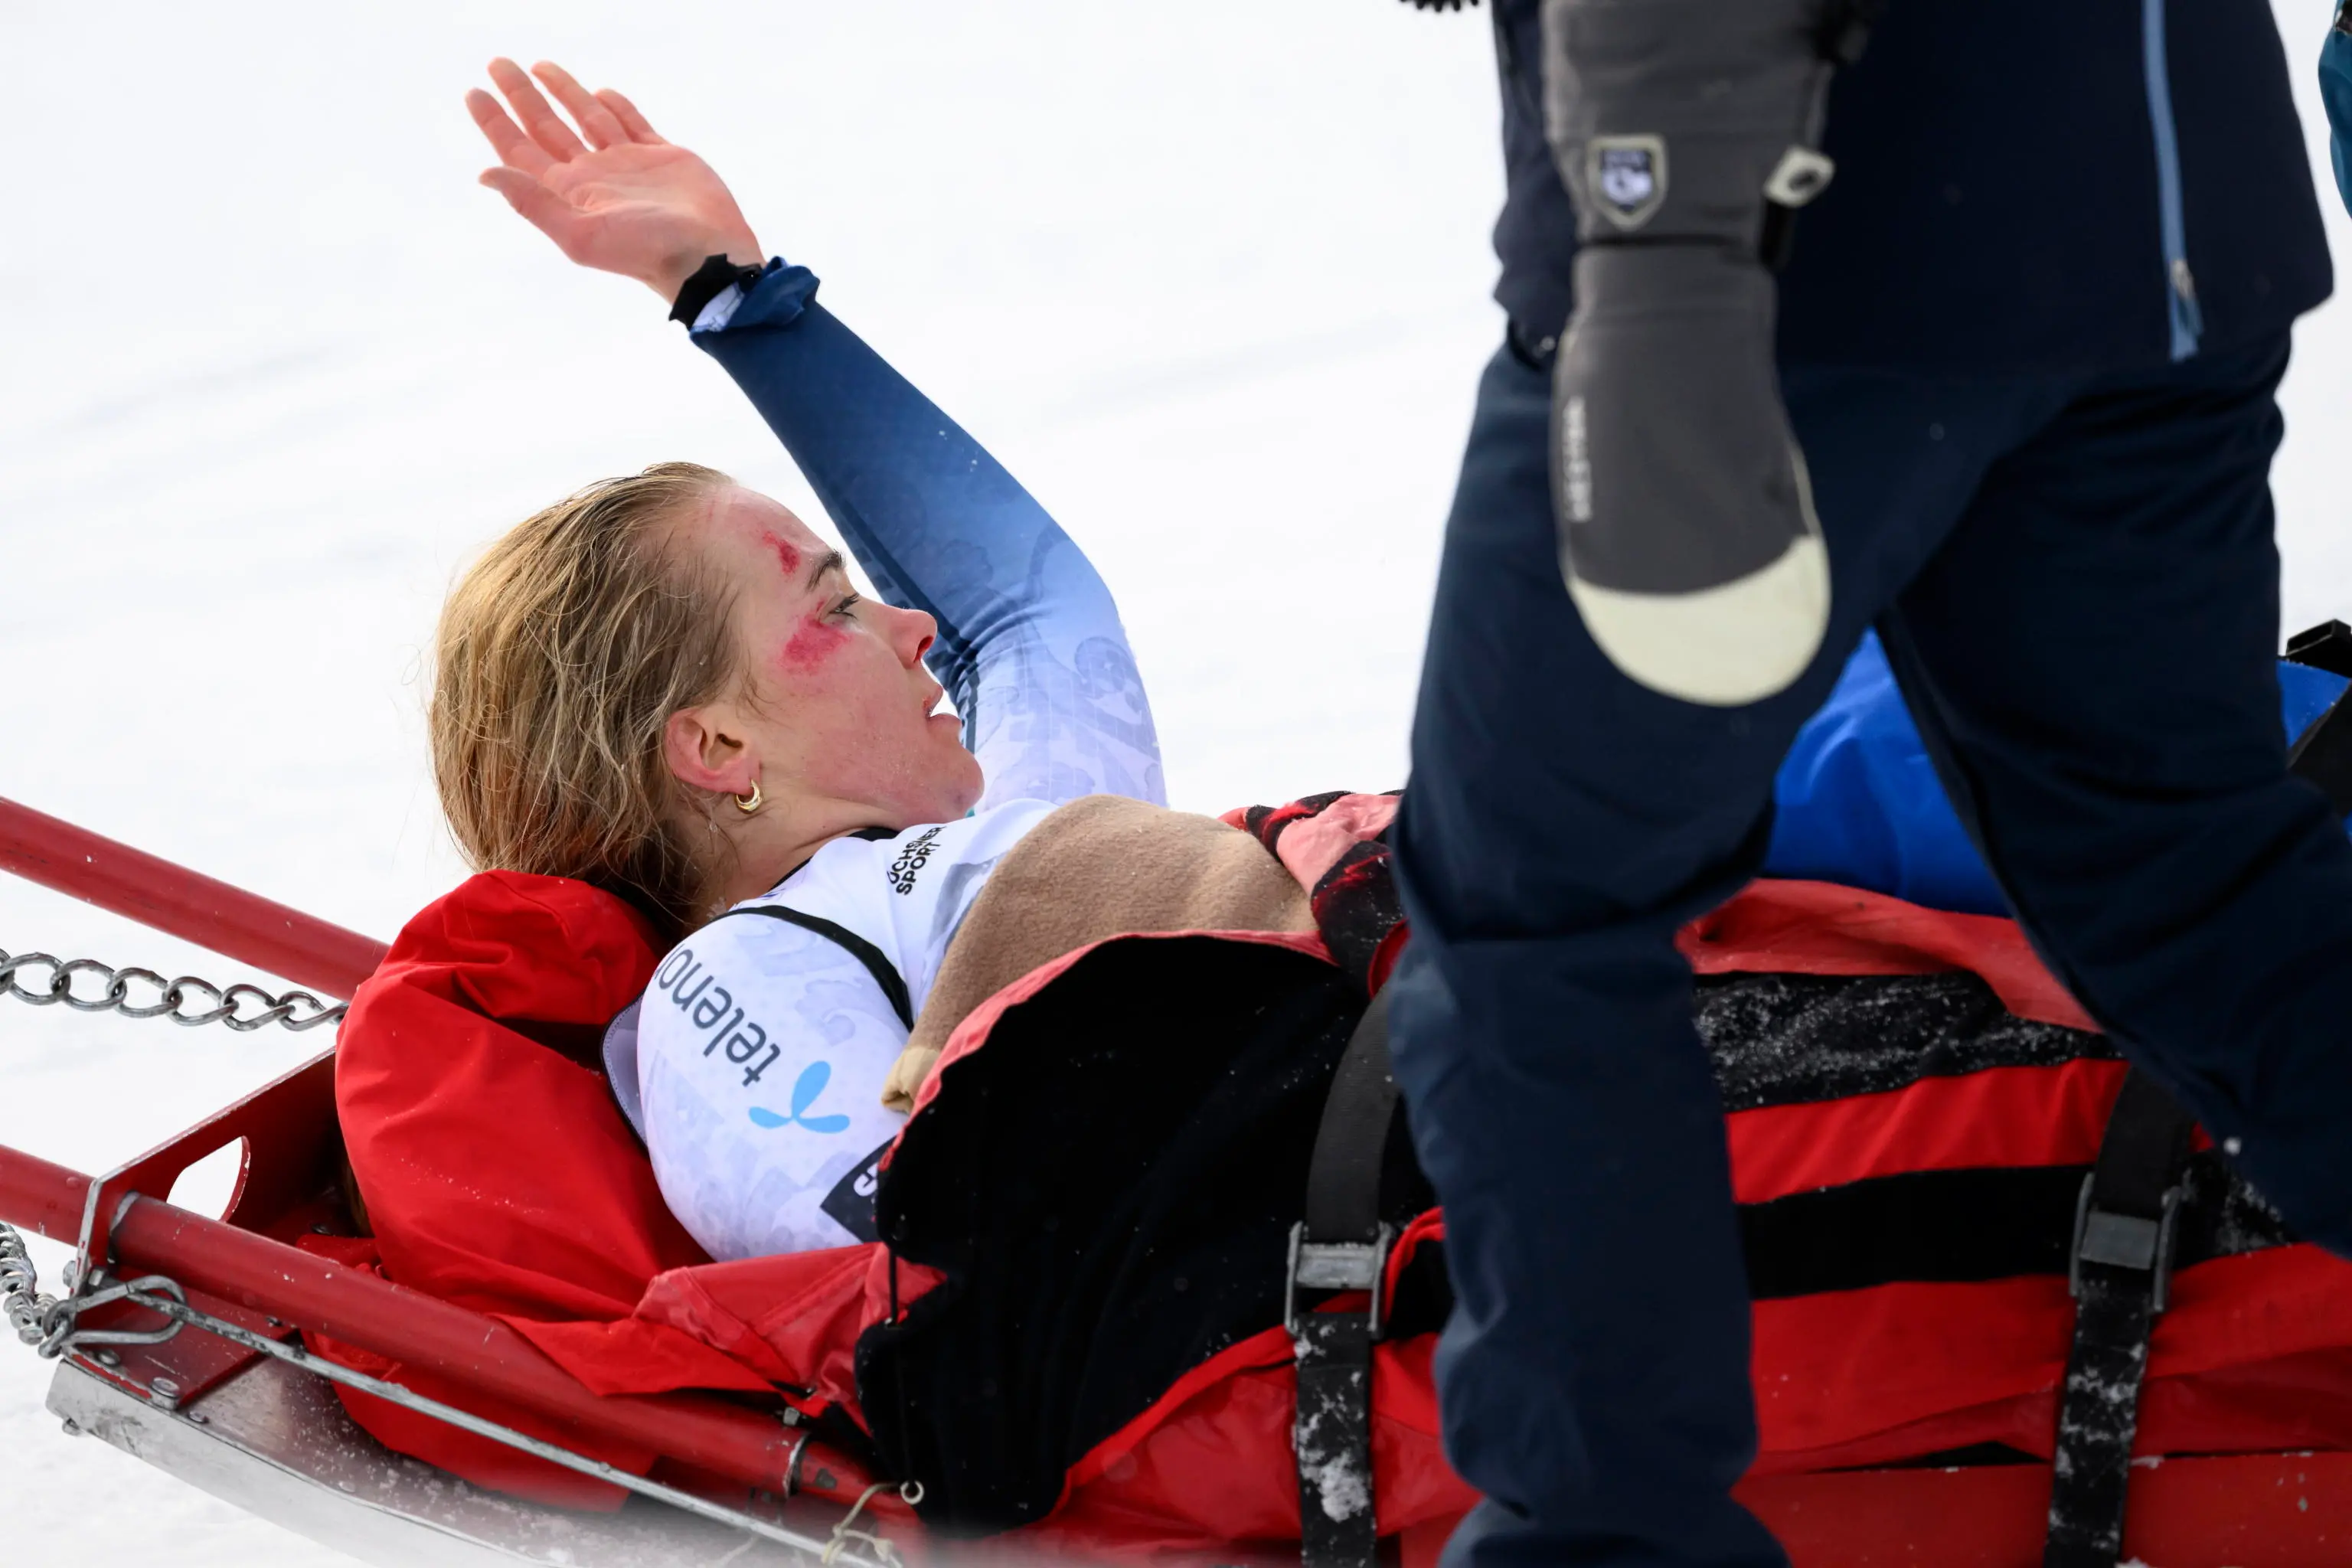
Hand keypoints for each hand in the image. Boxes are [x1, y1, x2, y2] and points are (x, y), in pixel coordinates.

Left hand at [467, 59, 762, 302]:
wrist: (708, 255)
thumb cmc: (646, 252)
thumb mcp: (580, 234)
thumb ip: (532, 202)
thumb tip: (485, 174)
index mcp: (570, 194)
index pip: (521, 151)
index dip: (496, 123)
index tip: (475, 92)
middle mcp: (594, 177)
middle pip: (547, 128)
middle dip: (521, 96)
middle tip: (498, 64)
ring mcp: (627, 165)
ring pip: (587, 118)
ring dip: (563, 92)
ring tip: (539, 66)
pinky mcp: (662, 157)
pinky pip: (631, 123)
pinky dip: (615, 105)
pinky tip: (599, 92)